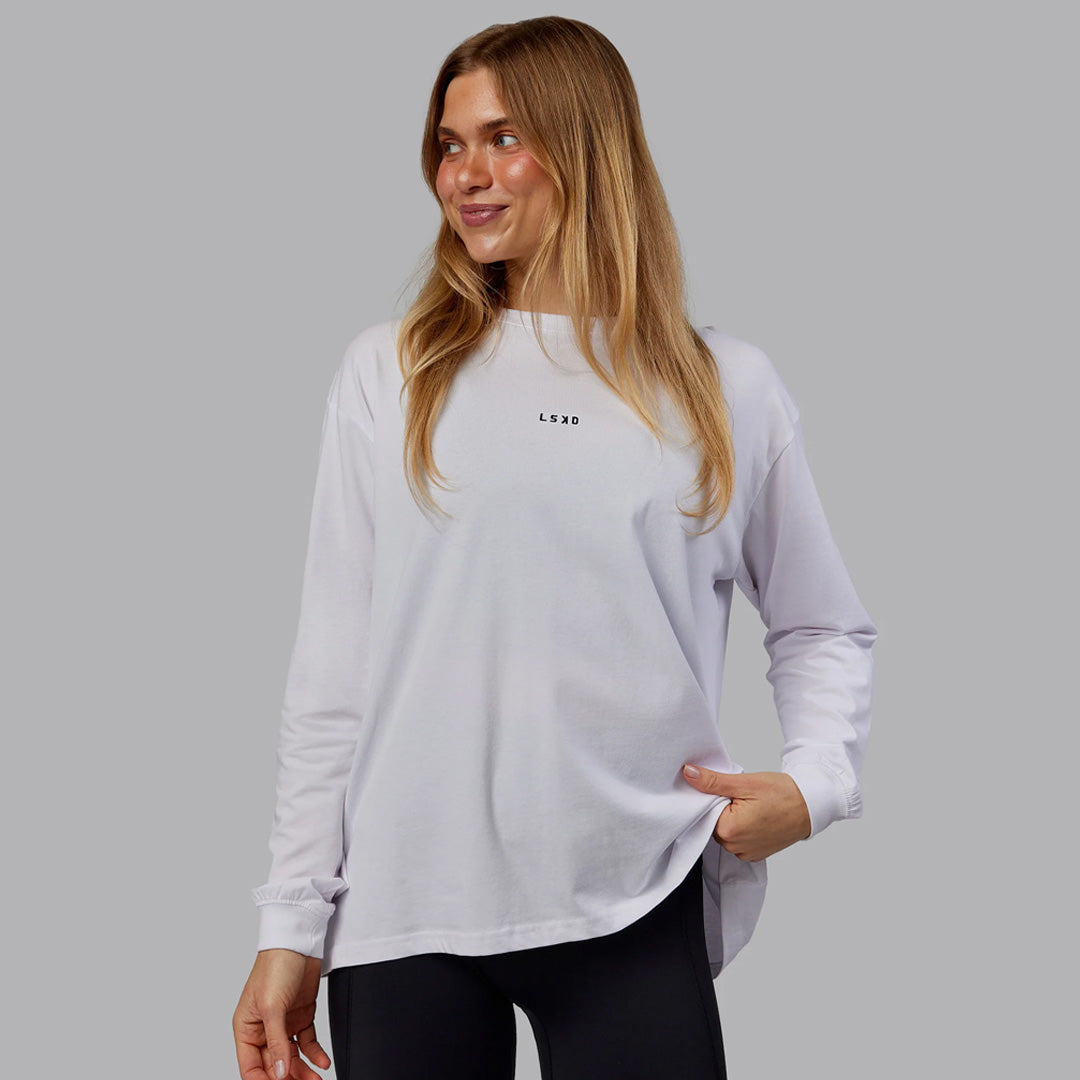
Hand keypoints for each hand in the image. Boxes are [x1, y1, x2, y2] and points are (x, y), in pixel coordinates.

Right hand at [233, 949, 330, 1079]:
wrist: (299, 941)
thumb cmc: (276, 965)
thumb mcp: (273, 1006)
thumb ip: (276, 1041)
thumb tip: (278, 1071)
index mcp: (247, 1027)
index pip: (251, 1067)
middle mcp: (263, 1028)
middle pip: (273, 1064)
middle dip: (287, 1077)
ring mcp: (283, 1022)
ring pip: (291, 1056)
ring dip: (303, 1070)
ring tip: (316, 1079)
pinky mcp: (301, 1015)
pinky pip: (306, 1042)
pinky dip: (314, 1054)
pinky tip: (322, 1062)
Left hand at [682, 765, 811, 861]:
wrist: (811, 805)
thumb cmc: (783, 794)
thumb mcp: (745, 783)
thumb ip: (713, 781)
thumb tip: (689, 774)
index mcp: (729, 831)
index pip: (704, 811)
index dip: (712, 797)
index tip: (726, 788)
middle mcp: (735, 848)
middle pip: (714, 822)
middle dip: (722, 806)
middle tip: (742, 795)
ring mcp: (746, 853)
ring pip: (726, 831)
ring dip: (732, 817)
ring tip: (751, 805)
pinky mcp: (755, 854)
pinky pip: (738, 839)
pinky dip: (743, 827)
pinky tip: (756, 816)